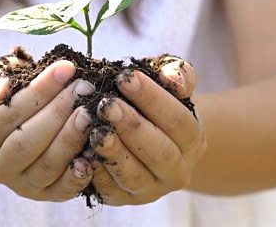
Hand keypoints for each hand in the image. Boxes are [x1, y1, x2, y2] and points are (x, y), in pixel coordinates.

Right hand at [0, 58, 95, 201]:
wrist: (18, 133)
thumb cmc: (16, 100)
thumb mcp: (1, 82)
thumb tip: (5, 88)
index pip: (11, 111)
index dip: (40, 89)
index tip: (66, 68)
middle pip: (27, 141)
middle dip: (58, 112)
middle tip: (84, 88)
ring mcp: (22, 184)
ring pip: (46, 165)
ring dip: (70, 138)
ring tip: (90, 113)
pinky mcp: (46, 196)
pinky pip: (62, 189)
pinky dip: (78, 174)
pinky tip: (92, 152)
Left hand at [87, 59, 205, 205]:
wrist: (151, 140)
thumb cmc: (157, 105)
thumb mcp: (171, 86)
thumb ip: (178, 76)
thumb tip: (173, 78)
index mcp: (193, 139)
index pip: (176, 119)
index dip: (151, 98)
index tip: (125, 77)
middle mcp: (178, 170)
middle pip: (158, 151)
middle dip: (131, 126)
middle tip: (106, 105)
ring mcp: (151, 190)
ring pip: (134, 175)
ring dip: (113, 152)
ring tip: (95, 130)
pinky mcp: (124, 199)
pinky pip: (110, 190)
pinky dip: (96, 173)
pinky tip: (82, 153)